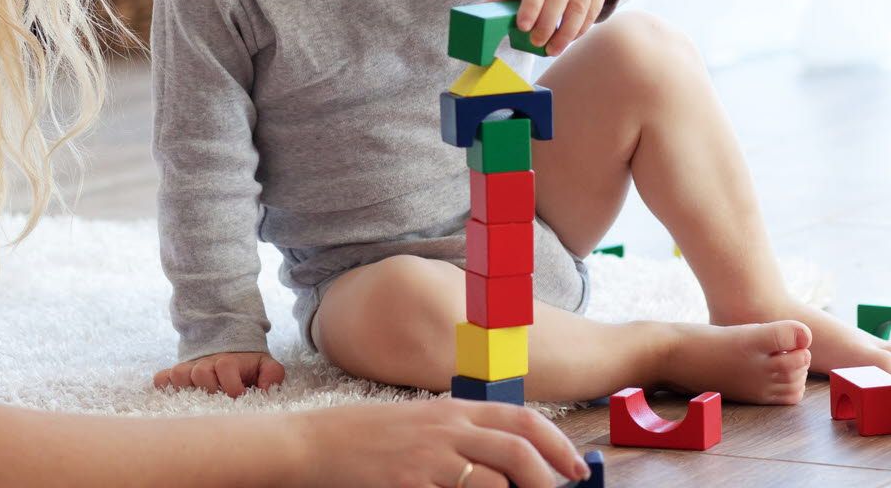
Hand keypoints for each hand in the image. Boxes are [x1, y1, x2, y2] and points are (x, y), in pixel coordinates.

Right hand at [153, 350, 285, 397]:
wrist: (229, 349)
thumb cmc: (249, 366)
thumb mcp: (266, 366)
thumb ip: (272, 374)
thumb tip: (265, 390)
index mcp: (228, 360)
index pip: (225, 370)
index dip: (233, 389)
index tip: (241, 399)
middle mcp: (206, 362)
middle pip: (200, 374)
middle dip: (211, 391)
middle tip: (220, 402)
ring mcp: (189, 368)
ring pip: (179, 375)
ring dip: (188, 389)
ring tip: (200, 401)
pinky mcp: (175, 374)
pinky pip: (161, 379)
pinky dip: (164, 388)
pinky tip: (175, 398)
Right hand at [289, 399, 591, 487]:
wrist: (313, 445)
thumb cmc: (366, 438)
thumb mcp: (420, 422)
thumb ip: (460, 434)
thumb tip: (509, 458)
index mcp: (452, 410)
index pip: (521, 419)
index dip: (557, 443)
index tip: (576, 468)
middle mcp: (445, 430)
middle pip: (517, 451)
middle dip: (547, 480)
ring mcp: (427, 460)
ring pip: (494, 483)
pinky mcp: (408, 486)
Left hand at [486, 0, 612, 56]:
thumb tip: (480, 14)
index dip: (531, 5)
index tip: (523, 27)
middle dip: (547, 23)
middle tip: (536, 43)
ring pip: (579, 6)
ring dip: (566, 33)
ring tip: (552, 50)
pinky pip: (592, 11)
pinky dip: (580, 29)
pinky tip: (567, 40)